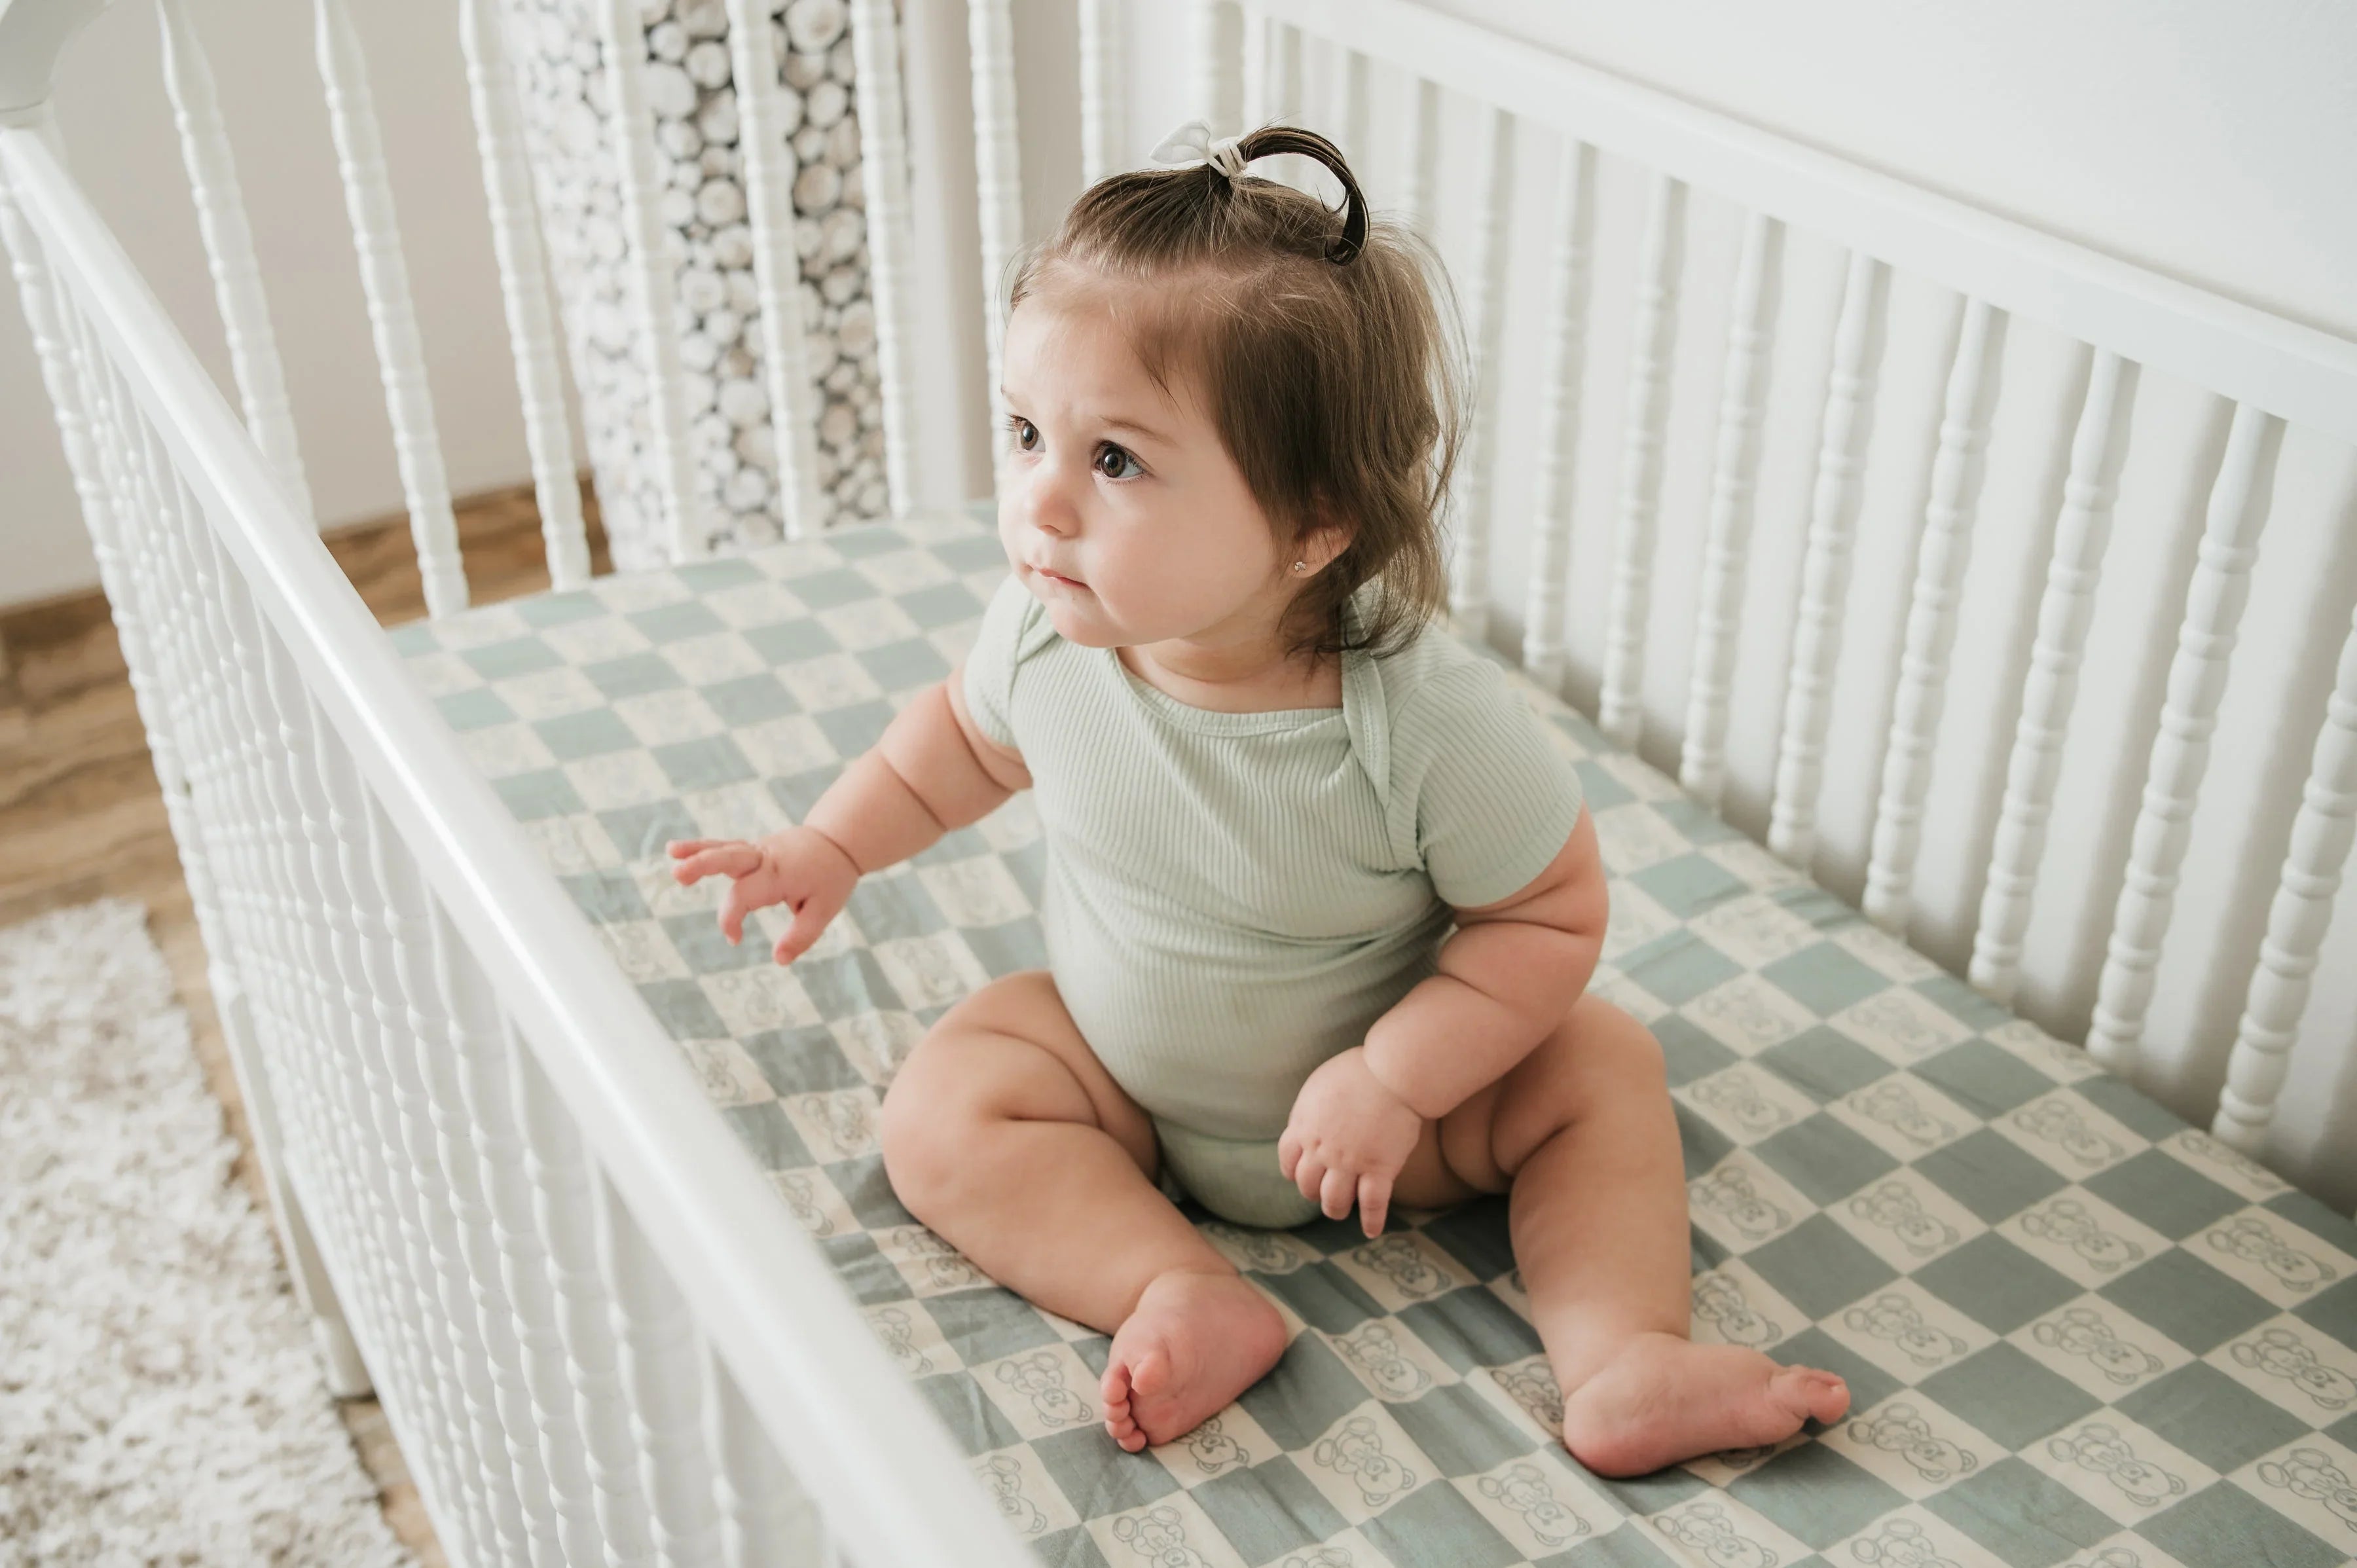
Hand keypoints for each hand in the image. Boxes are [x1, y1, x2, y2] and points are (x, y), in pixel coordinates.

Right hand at [666, 826, 858, 964]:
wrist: (837, 840)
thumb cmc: (830, 878)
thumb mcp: (825, 910)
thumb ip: (801, 936)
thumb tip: (779, 960)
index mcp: (780, 874)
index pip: (744, 896)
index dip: (732, 919)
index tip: (735, 940)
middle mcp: (764, 858)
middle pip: (730, 858)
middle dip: (703, 865)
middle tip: (679, 874)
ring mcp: (756, 850)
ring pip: (723, 848)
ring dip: (696, 851)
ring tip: (671, 852)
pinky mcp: (751, 849)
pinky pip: (724, 847)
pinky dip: (701, 848)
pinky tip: (675, 850)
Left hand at [1279, 1047, 1424, 1236]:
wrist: (1392, 1073)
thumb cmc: (1360, 1070)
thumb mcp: (1319, 1084)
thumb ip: (1310, 1108)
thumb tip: (1307, 1121)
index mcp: (1304, 1126)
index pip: (1287, 1160)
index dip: (1293, 1171)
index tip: (1300, 1175)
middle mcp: (1321, 1149)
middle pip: (1307, 1184)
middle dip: (1313, 1191)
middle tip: (1323, 1192)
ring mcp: (1350, 1162)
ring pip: (1333, 1201)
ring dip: (1334, 1209)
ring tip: (1340, 1210)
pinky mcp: (1379, 1169)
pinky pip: (1372, 1204)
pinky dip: (1371, 1221)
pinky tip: (1371, 1230)